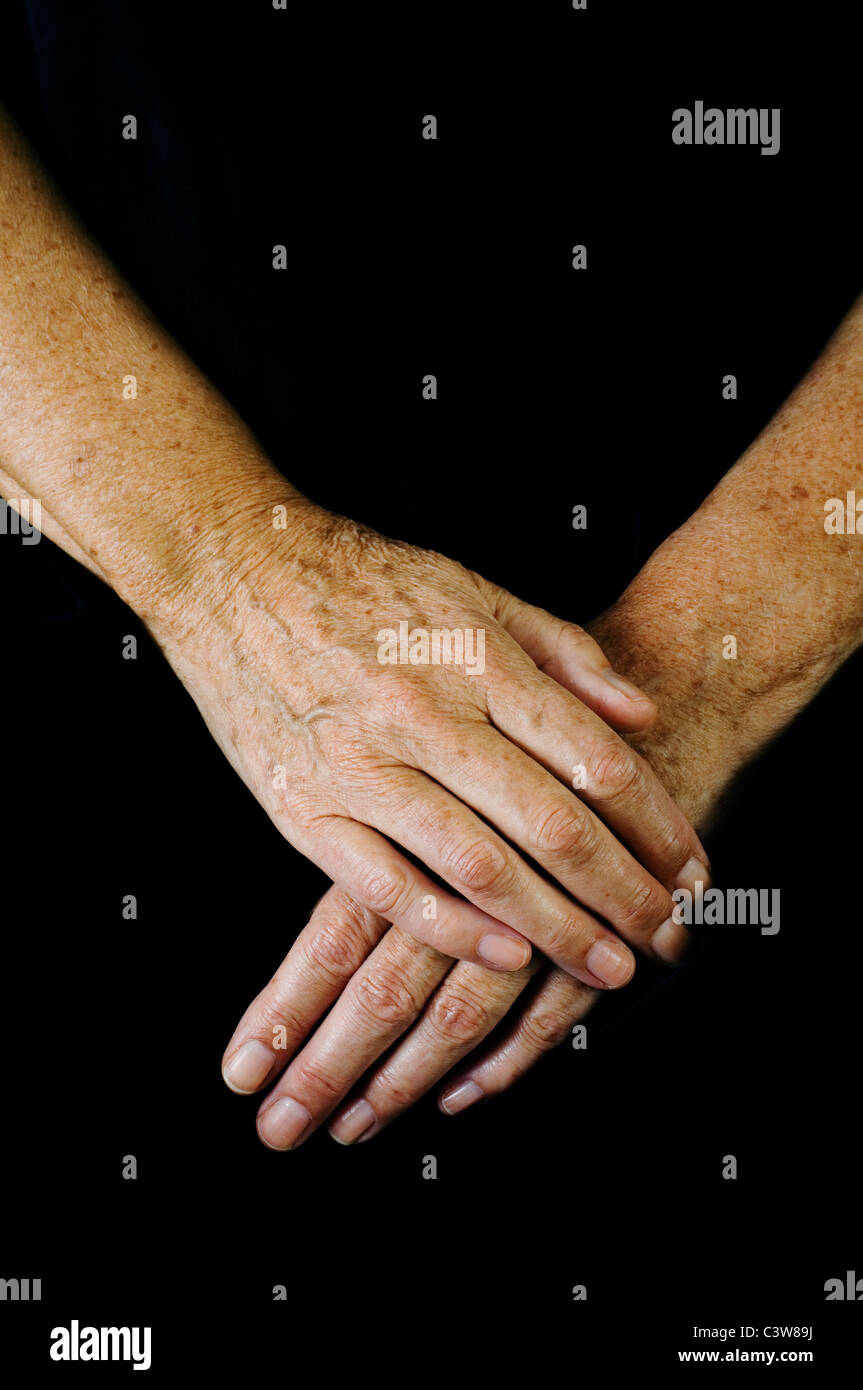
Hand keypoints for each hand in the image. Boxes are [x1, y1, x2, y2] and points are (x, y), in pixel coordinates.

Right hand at [164, 498, 706, 989]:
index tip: (693, 870)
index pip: (595, 759)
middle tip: (671, 938)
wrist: (236, 573)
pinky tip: (504, 958)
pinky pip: (387, 887)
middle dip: (624, 894)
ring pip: (479, 868)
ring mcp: (363, 767)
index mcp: (480, 661)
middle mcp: (428, 717)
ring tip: (609, 969)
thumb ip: (564, 652)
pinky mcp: (304, 808)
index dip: (658, 825)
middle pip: (552, 825)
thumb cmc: (364, 582)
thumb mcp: (476, 590)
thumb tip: (642, 717)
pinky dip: (451, 930)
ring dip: (555, 929)